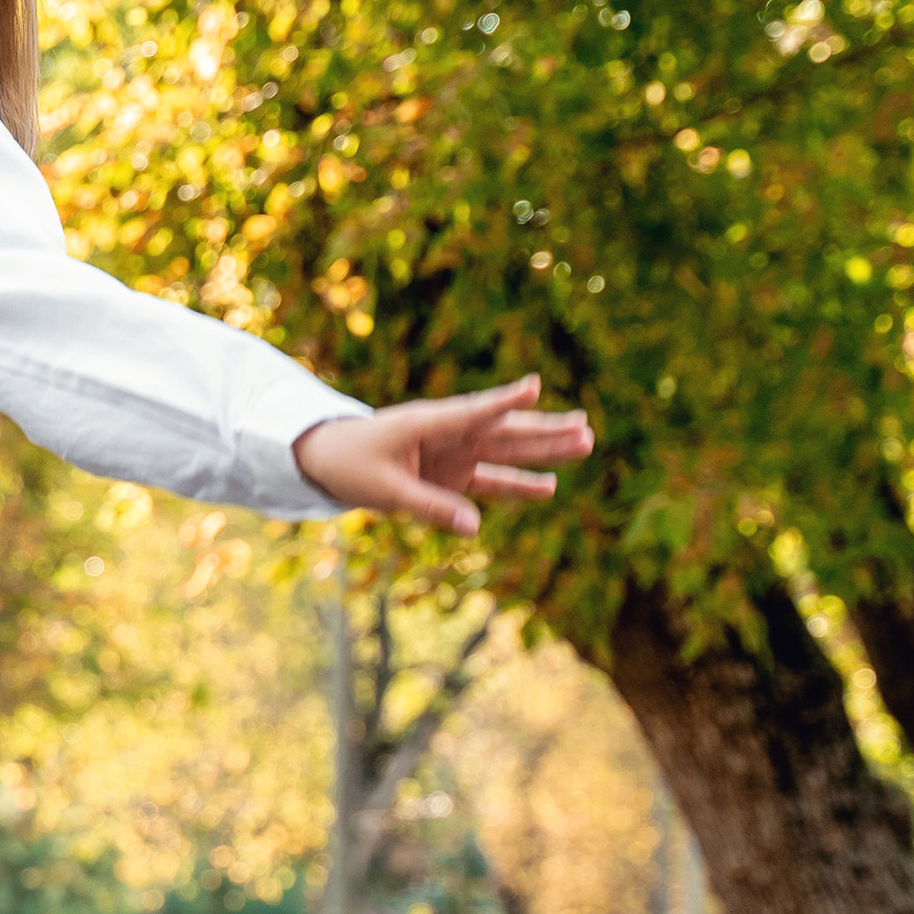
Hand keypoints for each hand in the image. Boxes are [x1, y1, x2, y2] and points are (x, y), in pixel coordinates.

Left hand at [292, 376, 593, 536]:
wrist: (329, 460)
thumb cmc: (351, 464)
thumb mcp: (386, 489)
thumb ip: (429, 506)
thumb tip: (474, 527)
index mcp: (429, 424)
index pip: (474, 412)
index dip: (504, 401)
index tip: (534, 386)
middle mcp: (449, 435)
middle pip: (504, 431)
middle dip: (544, 430)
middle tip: (585, 426)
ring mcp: (454, 454)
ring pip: (506, 451)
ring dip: (543, 450)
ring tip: (584, 443)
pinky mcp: (451, 476)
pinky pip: (490, 480)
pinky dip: (516, 485)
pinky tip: (548, 488)